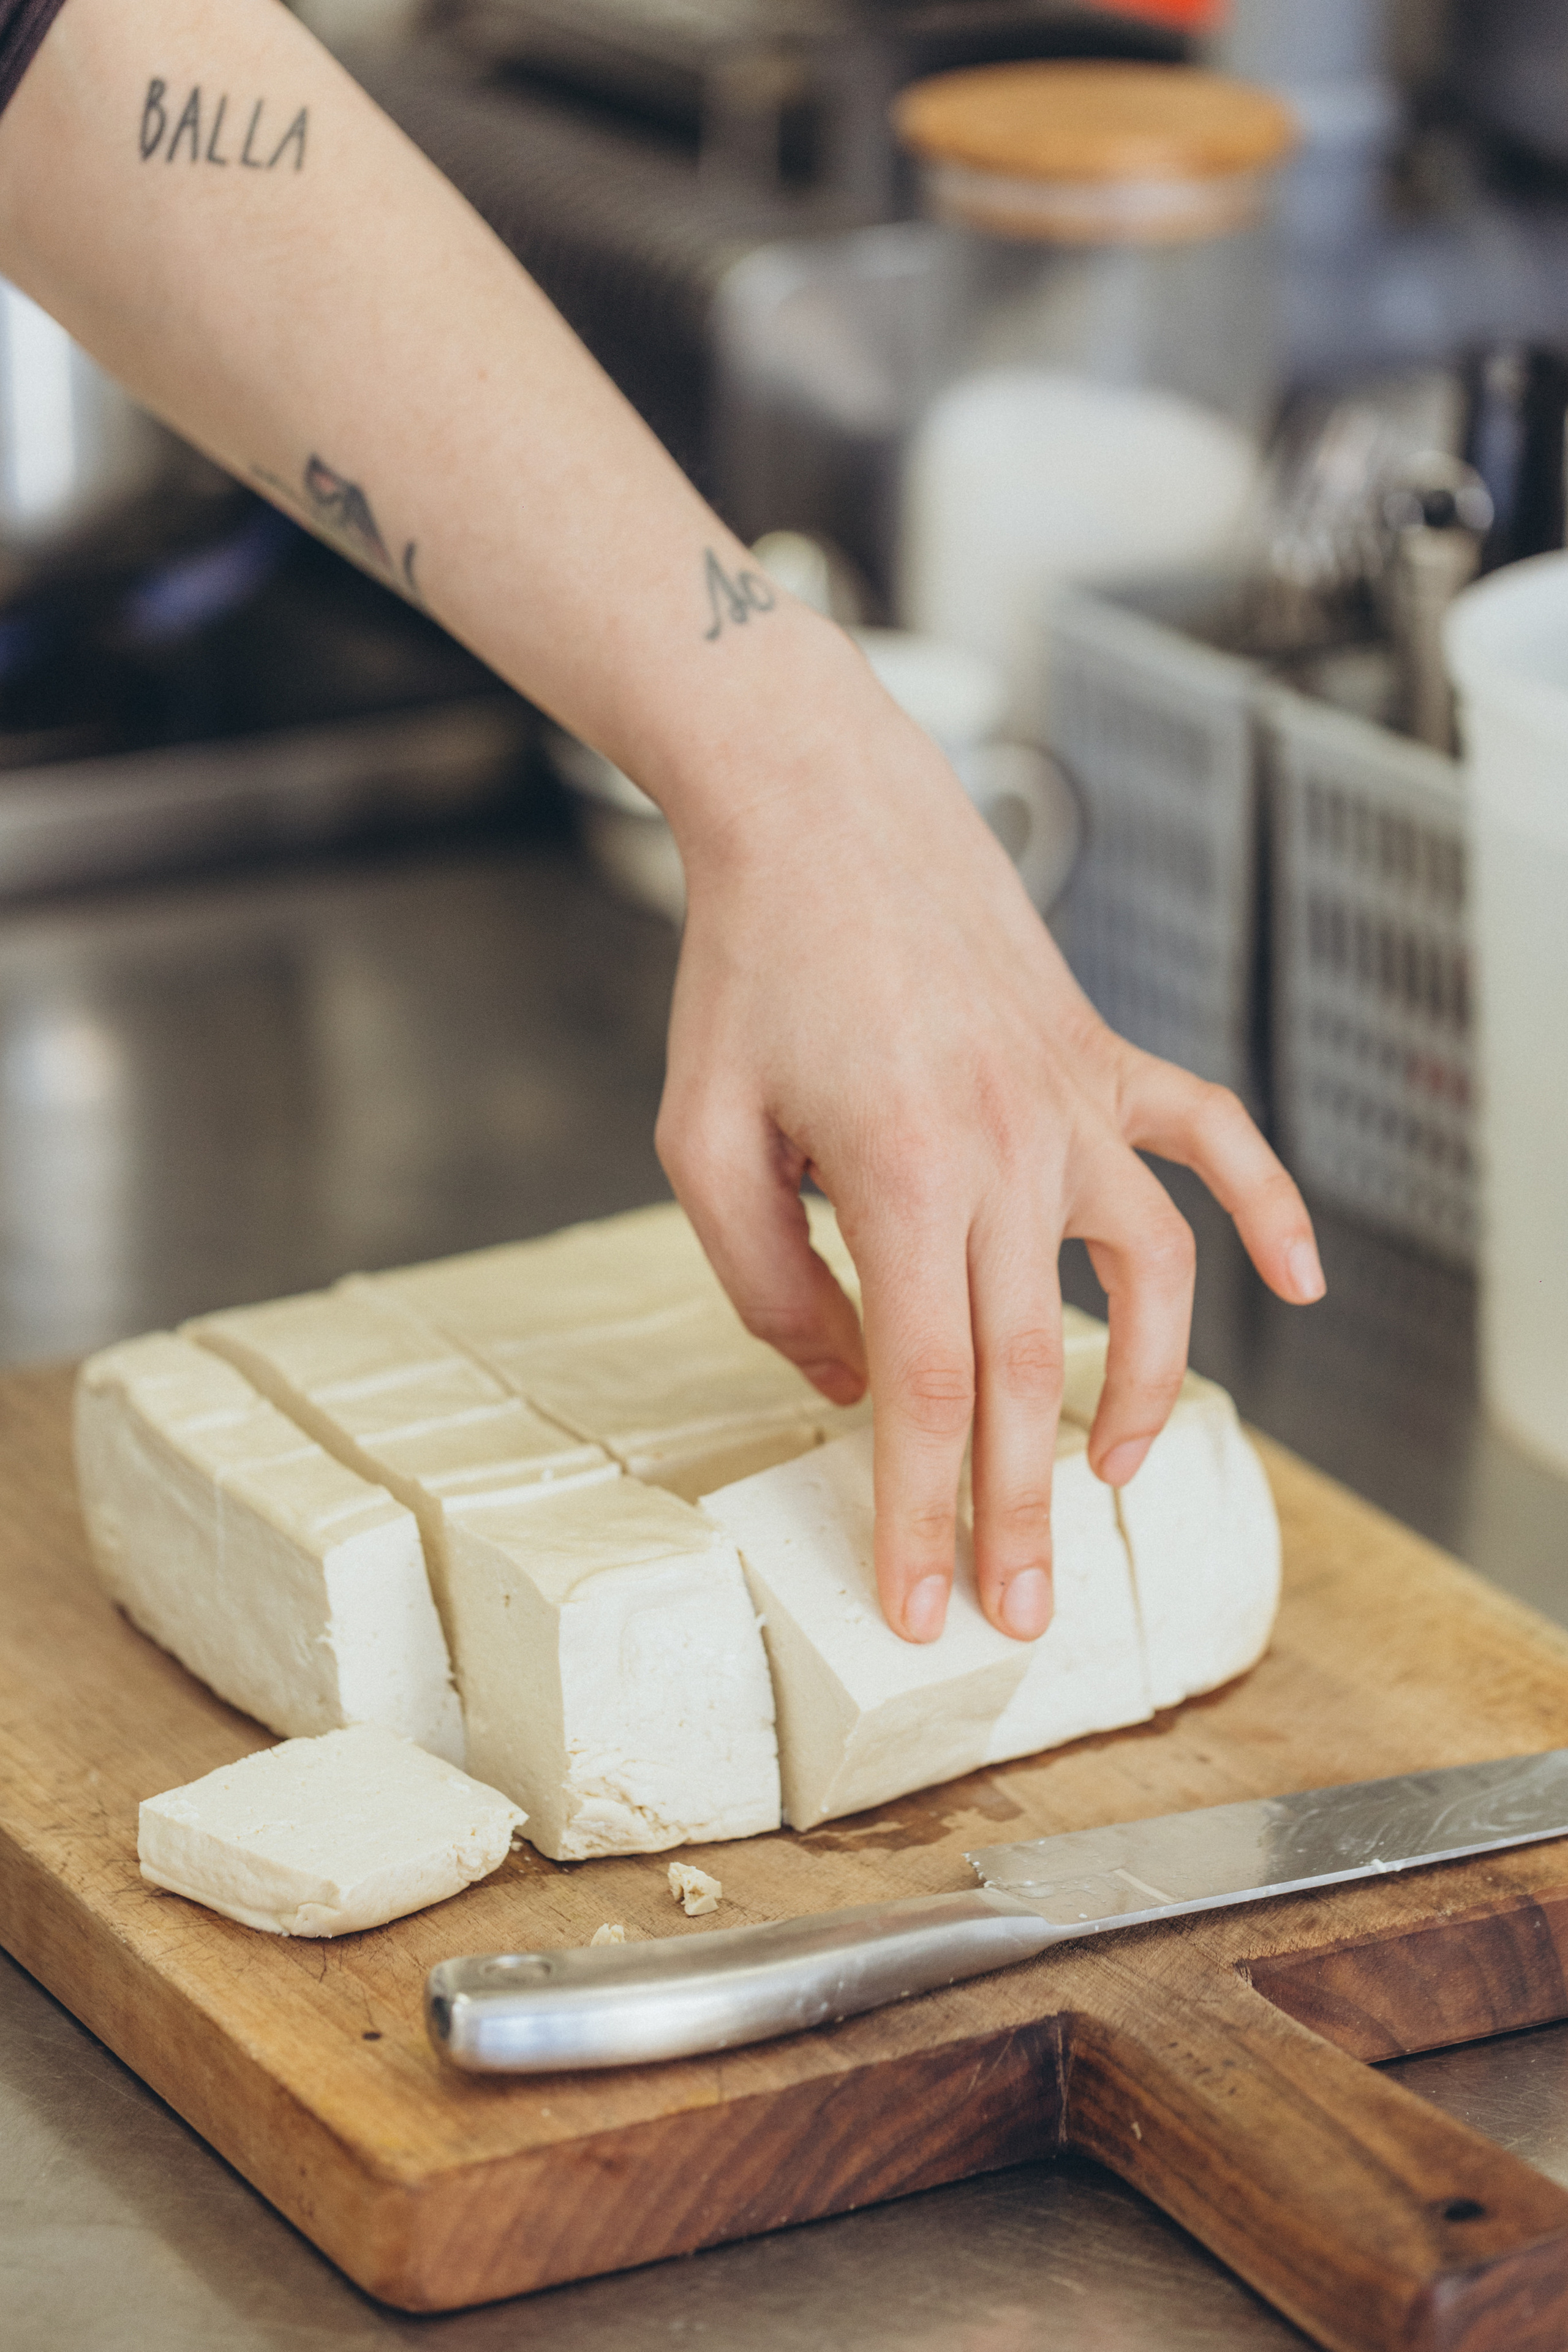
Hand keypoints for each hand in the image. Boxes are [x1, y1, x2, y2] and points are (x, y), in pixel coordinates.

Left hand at [656, 622, 1322, 1645]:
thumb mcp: (702, 1142)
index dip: (923, 1511)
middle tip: (1019, 1617)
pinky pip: (1212, 1136)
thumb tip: (848, 1381)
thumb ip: (765, 1283)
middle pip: (1028, 1366)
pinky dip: (1272, 1205)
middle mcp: (1007, 1148)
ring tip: (1116, 1475)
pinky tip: (1302, 1282)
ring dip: (1143, 1388)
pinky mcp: (1099, 1055)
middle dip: (1020, 1508)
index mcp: (898, 1176)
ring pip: (1145, 1274)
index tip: (922, 1611)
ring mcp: (1069, 1099)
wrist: (817, 813)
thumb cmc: (747, 977)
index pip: (920, 1387)